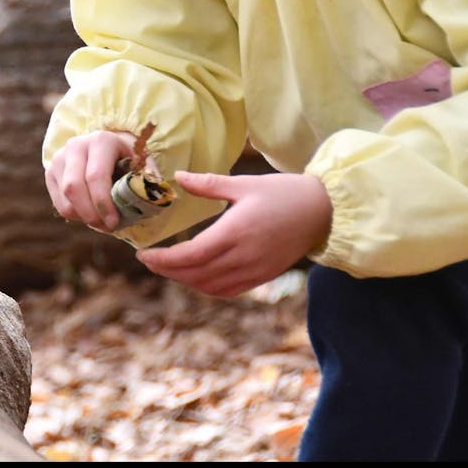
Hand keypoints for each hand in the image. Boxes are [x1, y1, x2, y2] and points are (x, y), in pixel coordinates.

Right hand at [45, 130, 140, 230]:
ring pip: (64, 196)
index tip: (114, 223)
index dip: (103, 203)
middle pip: (74, 187)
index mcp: (101, 141)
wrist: (104, 147)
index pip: (96, 176)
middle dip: (90, 213)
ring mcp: (59, 158)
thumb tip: (152, 198)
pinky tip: (89, 213)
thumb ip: (148, 180)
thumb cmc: (126, 159)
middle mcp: (76, 146)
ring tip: (100, 221)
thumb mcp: (141, 164)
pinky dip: (74, 214)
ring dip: (82, 216)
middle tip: (106, 227)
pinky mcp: (50, 171)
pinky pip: (58, 202)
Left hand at [136, 171, 331, 297]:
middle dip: (168, 270)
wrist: (323, 211)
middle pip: (196, 274)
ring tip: (168, 268)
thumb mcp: (244, 184)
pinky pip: (228, 290)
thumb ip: (209, 184)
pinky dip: (207, 287)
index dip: (164, 259)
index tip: (144, 254)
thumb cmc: (283, 192)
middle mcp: (244, 256)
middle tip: (149, 261)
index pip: (190, 255)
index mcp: (236, 232)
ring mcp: (255, 270)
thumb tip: (178, 177)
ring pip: (210, 286)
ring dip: (185, 280)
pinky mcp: (264, 276)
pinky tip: (196, 277)